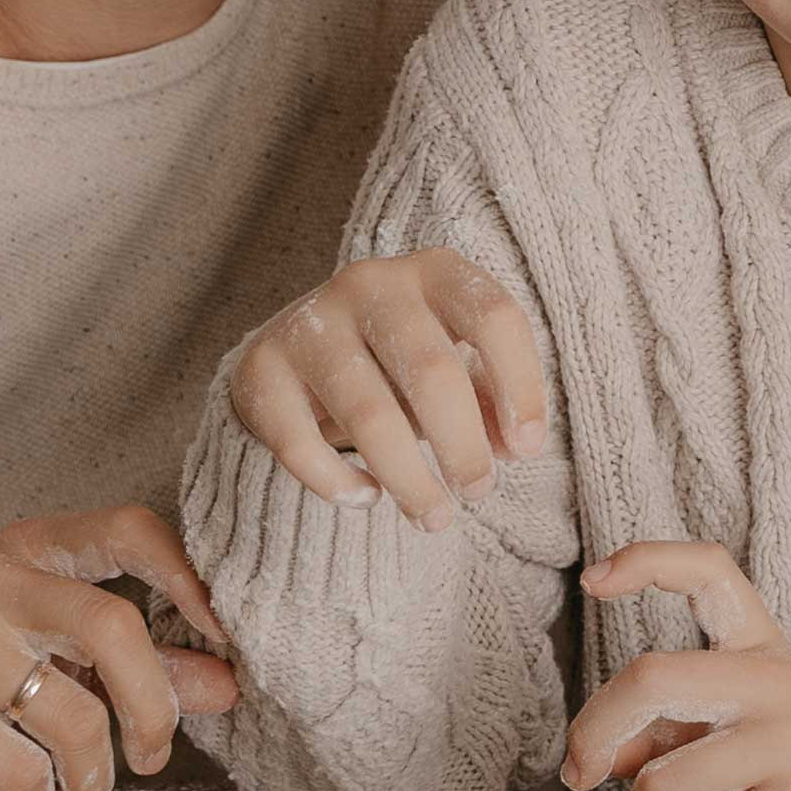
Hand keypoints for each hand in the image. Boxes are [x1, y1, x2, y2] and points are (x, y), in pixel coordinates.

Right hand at [0, 507, 238, 790]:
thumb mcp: (47, 652)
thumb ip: (135, 663)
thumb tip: (226, 685)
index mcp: (26, 550)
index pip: (125, 529)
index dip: (187, 575)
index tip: (224, 632)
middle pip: (110, 626)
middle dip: (154, 704)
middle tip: (156, 754)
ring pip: (72, 714)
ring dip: (94, 774)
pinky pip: (22, 767)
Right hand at [228, 247, 549, 524]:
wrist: (295, 345)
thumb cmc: (398, 360)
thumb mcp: (454, 365)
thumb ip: (490, 400)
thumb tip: (515, 446)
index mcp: (434, 272)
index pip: (495, 318)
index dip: (522, 385)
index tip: (528, 449)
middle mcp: (372, 284)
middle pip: (433, 372)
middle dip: (464, 446)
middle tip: (479, 493)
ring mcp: (310, 322)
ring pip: (369, 414)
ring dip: (409, 477)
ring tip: (434, 518)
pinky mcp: (261, 368)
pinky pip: (300, 442)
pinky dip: (337, 482)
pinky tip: (366, 499)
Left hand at [556, 540, 790, 790]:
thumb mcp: (734, 738)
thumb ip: (665, 733)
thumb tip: (594, 757)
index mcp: (765, 651)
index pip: (711, 573)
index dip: (647, 562)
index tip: (592, 581)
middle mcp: (781, 684)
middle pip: (653, 677)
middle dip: (594, 731)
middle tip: (578, 773)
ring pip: (662, 781)